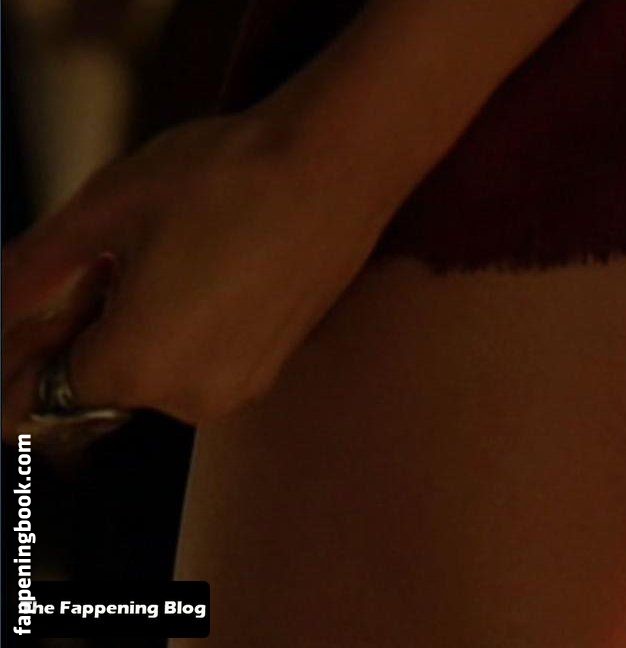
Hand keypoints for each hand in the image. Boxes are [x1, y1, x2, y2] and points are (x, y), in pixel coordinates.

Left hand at [2, 114, 387, 437]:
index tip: (25, 308)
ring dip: (126, 330)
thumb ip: (30, 271)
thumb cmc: (220, 178)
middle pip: (94, 387)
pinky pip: (198, 362)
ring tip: (142, 257)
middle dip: (69, 336)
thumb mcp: (102, 210)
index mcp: (134, 366)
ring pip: (149, 373)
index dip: (12, 356)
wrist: (335, 167)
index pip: (35, 398)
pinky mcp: (273, 365)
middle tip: (85, 262)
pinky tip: (190, 267)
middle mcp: (188, 398)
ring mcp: (239, 386)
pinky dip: (177, 330)